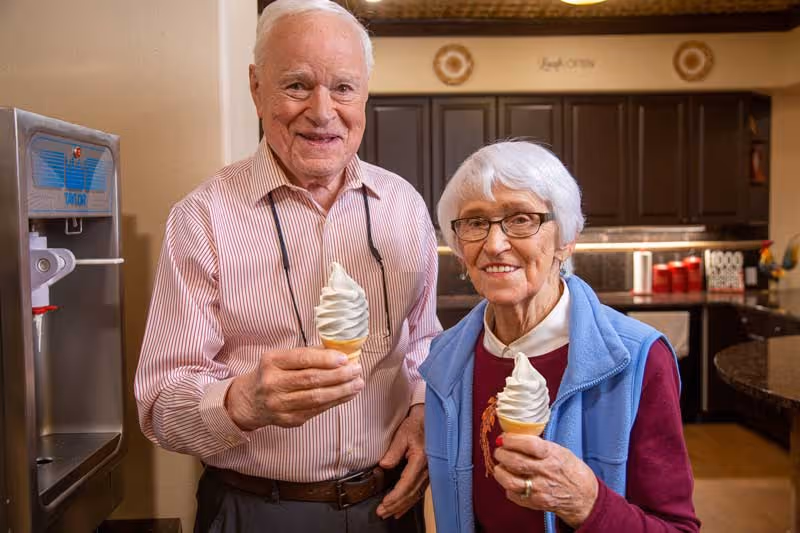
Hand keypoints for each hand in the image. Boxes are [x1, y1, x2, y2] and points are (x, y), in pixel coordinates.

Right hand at [225, 347, 363, 429]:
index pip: (302, 359)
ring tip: (357, 383)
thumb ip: (308, 354)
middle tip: (357, 370)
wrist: (249, 401)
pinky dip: (335, 402)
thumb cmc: (272, 374)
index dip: (325, 359)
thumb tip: (340, 352)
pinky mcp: (288, 420)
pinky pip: (316, 410)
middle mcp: (273, 383)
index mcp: (272, 362)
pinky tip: (347, 394)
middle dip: (339, 375)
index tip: (345, 358)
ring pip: (316, 398)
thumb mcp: (282, 358)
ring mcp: (279, 404)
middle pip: (312, 379)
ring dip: (342, 391)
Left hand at [376, 404, 427, 519]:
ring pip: (415, 495)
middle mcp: (428, 469)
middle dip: (395, 505)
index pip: (407, 484)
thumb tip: (384, 465)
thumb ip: (393, 451)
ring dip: (401, 506)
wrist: (430, 420)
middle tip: (381, 513)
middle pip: (411, 493)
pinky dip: (409, 502)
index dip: (395, 496)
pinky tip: (401, 509)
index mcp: (421, 459)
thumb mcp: (402, 433)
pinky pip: (419, 492)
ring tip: (388, 513)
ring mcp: (430, 473)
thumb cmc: (416, 424)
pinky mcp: (429, 474)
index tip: (384, 504)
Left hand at [493, 433, 597, 527]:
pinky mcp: (536, 503)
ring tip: (500, 466)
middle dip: (501, 454)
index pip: (528, 445)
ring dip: (500, 471)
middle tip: (499, 451)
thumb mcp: (559, 450)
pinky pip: (513, 495)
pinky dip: (507, 487)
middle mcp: (545, 472)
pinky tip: (510, 480)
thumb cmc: (570, 470)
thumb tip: (513, 437)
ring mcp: (540, 489)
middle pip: (515, 462)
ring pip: (510, 481)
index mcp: (552, 455)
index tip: (504, 437)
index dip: (512, 440)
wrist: (583, 496)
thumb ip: (538, 445)